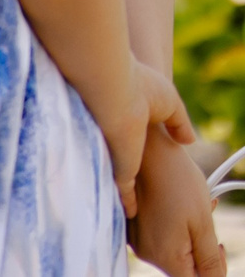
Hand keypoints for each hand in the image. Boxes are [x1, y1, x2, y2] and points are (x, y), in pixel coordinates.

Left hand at [109, 63, 198, 217]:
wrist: (112, 86)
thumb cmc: (139, 86)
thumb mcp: (167, 101)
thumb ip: (178, 122)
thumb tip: (188, 141)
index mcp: (127, 121)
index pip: (131, 144)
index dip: (137, 153)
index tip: (145, 165)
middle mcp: (115, 140)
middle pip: (121, 164)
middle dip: (128, 177)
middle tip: (139, 191)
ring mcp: (114, 156)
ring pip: (118, 181)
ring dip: (125, 193)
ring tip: (133, 204)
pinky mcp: (115, 168)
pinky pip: (122, 192)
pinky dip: (126, 203)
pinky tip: (130, 214)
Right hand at [131, 123, 225, 276]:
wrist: (146, 148)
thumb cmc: (175, 182)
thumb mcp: (203, 223)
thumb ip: (210, 259)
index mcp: (164, 257)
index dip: (214, 268)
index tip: (218, 244)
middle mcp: (145, 252)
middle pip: (184, 265)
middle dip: (200, 246)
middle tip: (205, 216)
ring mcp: (135, 238)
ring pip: (173, 249)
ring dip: (188, 233)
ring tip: (192, 204)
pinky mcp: (131, 224)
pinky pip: (158, 235)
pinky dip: (172, 224)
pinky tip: (177, 202)